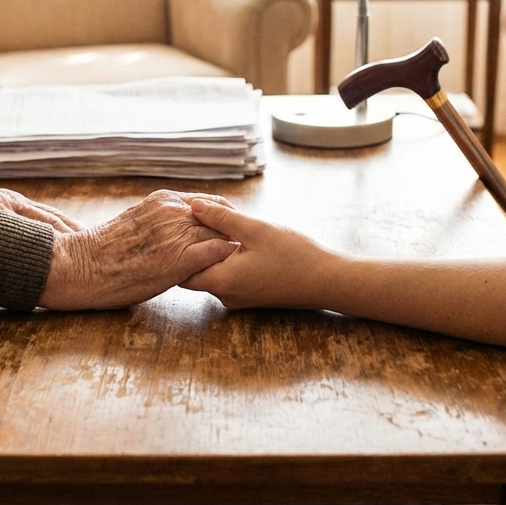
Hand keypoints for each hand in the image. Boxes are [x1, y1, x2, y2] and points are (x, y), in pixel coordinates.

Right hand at [39, 190, 238, 309]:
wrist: (81, 266)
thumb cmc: (103, 250)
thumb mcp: (136, 221)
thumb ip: (160, 219)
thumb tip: (178, 226)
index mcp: (164, 200)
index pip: (210, 203)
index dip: (223, 219)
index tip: (230, 231)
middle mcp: (174, 211)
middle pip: (220, 218)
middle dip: (232, 233)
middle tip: (246, 250)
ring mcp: (177, 233)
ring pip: (221, 234)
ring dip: (233, 247)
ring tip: (245, 262)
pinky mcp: (179, 259)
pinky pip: (216, 253)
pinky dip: (227, 258)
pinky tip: (231, 267)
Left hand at [182, 198, 337, 309]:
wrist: (328, 281)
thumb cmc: (295, 255)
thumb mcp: (256, 229)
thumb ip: (221, 217)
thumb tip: (192, 205)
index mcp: (222, 282)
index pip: (180, 271)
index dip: (177, 248)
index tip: (180, 225)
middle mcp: (226, 295)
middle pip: (194, 272)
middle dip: (194, 247)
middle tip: (197, 221)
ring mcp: (238, 298)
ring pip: (212, 274)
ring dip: (212, 252)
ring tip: (218, 226)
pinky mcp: (250, 296)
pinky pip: (228, 277)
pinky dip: (226, 260)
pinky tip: (237, 241)